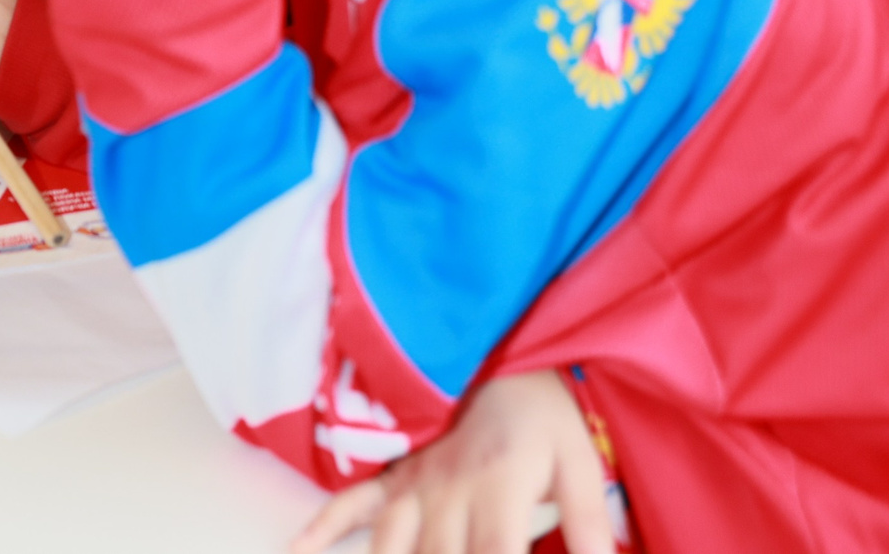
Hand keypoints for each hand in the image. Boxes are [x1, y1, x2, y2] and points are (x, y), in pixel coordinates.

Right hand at [292, 371, 614, 553]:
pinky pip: (350, 502)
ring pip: (391, 547)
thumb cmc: (546, 417)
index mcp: (497, 490)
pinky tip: (298, 549)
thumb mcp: (580, 468)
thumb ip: (590, 526)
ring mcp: (412, 483)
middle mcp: (446, 492)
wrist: (504, 354)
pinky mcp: (392, 474)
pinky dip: (321, 527)